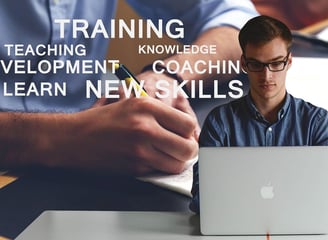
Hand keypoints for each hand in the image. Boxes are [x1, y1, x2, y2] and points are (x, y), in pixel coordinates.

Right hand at [62, 97, 198, 175]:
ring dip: (178, 161)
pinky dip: (161, 167)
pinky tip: (152, 158)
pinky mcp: (134, 167)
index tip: (186, 134)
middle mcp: (145, 128)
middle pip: (188, 147)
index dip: (190, 131)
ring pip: (178, 164)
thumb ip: (158, 110)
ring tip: (170, 155)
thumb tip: (184, 123)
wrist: (73, 138)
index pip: (187, 123)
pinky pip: (160, 170)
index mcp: (146, 106)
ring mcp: (140, 150)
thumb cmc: (101, 119)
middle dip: (190, 150)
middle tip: (184, 148)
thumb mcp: (129, 101)